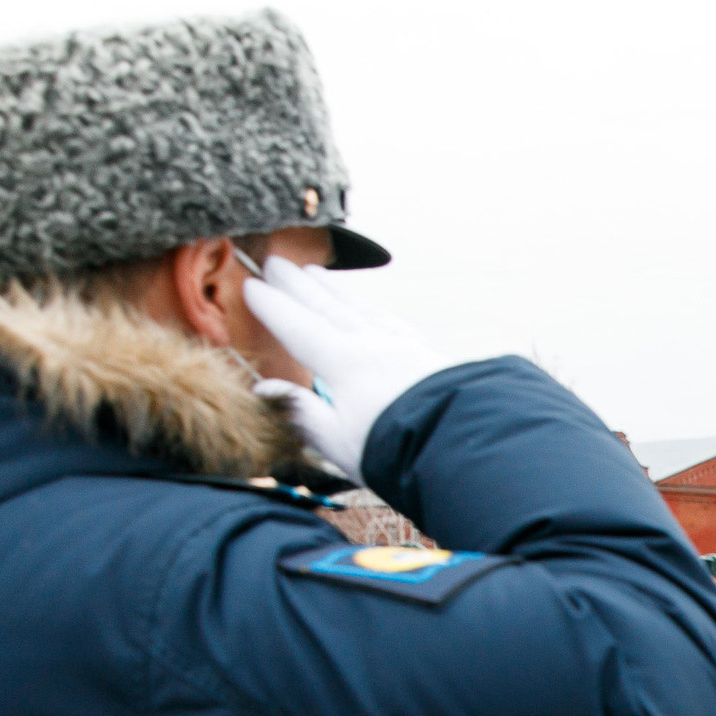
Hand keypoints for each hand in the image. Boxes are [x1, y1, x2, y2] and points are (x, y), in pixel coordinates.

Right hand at [242, 257, 449, 482]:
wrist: (464, 445)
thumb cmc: (398, 451)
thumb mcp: (339, 442)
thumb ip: (301, 411)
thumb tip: (264, 388)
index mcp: (344, 364)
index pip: (299, 328)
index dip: (273, 307)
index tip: (252, 286)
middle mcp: (373, 345)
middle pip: (328, 308)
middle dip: (298, 285)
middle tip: (276, 263)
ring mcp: (403, 345)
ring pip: (360, 308)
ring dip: (334, 289)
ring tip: (314, 273)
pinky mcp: (428, 354)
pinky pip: (390, 320)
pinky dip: (371, 308)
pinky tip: (368, 308)